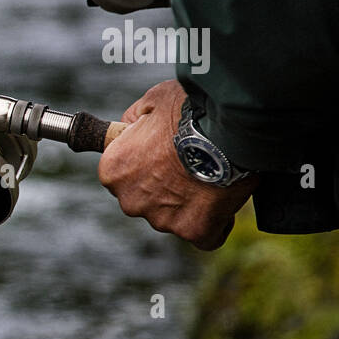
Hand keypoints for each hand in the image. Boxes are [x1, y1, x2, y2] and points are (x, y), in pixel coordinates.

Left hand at [98, 80, 255, 250]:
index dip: (147, 162)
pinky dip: (215, 224)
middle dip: (166, 186)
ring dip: (191, 202)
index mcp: (113, 170)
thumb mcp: (152, 102)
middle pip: (147, 199)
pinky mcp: (193, 231)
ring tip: (214, 175)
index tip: (166, 152)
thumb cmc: (188, 110)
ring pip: (174, 216)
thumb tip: (131, 129)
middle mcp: (129, 200)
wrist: (226, 128)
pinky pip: (204, 236)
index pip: (125, 174)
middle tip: (193, 162)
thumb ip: (134, 120)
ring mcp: (161, 219)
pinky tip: (223, 204)